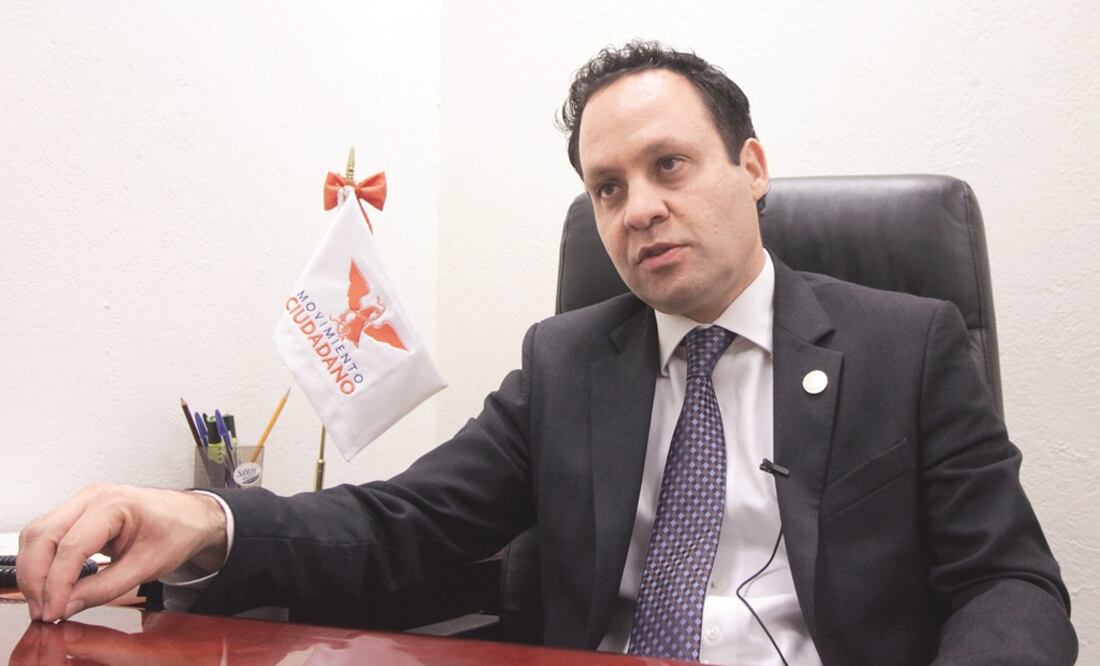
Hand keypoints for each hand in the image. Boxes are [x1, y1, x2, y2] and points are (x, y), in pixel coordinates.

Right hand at [17, 484, 227, 621]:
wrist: (189, 517)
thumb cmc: (177, 531)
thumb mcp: (148, 566)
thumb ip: (106, 588)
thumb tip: (67, 605)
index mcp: (115, 503)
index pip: (71, 546)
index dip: (56, 584)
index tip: (53, 611)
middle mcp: (93, 497)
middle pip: (42, 536)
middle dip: (35, 578)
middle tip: (43, 610)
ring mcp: (82, 502)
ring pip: (37, 534)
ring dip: (33, 570)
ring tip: (44, 601)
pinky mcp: (77, 513)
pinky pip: (46, 534)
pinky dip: (40, 560)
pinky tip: (49, 584)